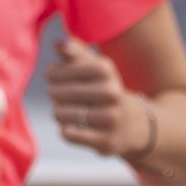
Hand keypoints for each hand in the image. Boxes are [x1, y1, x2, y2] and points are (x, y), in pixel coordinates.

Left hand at [48, 36, 146, 159]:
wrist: (133, 124)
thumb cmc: (105, 90)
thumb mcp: (96, 68)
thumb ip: (75, 53)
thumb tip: (58, 45)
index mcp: (105, 70)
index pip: (57, 72)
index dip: (51, 75)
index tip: (54, 78)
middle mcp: (111, 92)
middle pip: (57, 93)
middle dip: (55, 95)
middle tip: (60, 97)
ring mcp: (110, 118)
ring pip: (61, 114)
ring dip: (59, 114)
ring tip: (67, 112)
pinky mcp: (106, 140)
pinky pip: (69, 134)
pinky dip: (66, 130)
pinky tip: (73, 127)